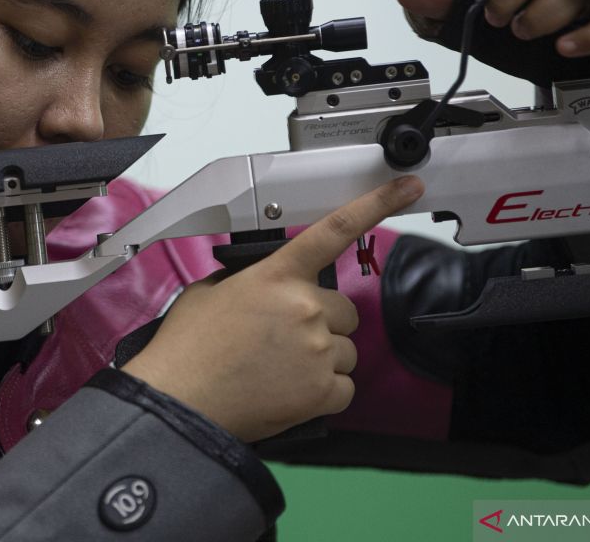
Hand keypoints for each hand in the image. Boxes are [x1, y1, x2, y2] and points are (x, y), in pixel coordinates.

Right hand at [121, 176, 423, 442]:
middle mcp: (305, 307)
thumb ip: (249, 279)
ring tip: (278, 370)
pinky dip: (324, 392)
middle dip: (322, 322)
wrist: (181, 401)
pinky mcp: (323, 391)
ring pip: (346, 350)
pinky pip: (345, 387)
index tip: (408, 188)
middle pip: (344, 309)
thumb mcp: (211, 292)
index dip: (377, 204)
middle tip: (283, 341)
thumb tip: (266, 286)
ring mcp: (318, 349)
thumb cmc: (188, 349)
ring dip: (322, 359)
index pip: (335, 230)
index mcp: (277, 275)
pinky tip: (289, 391)